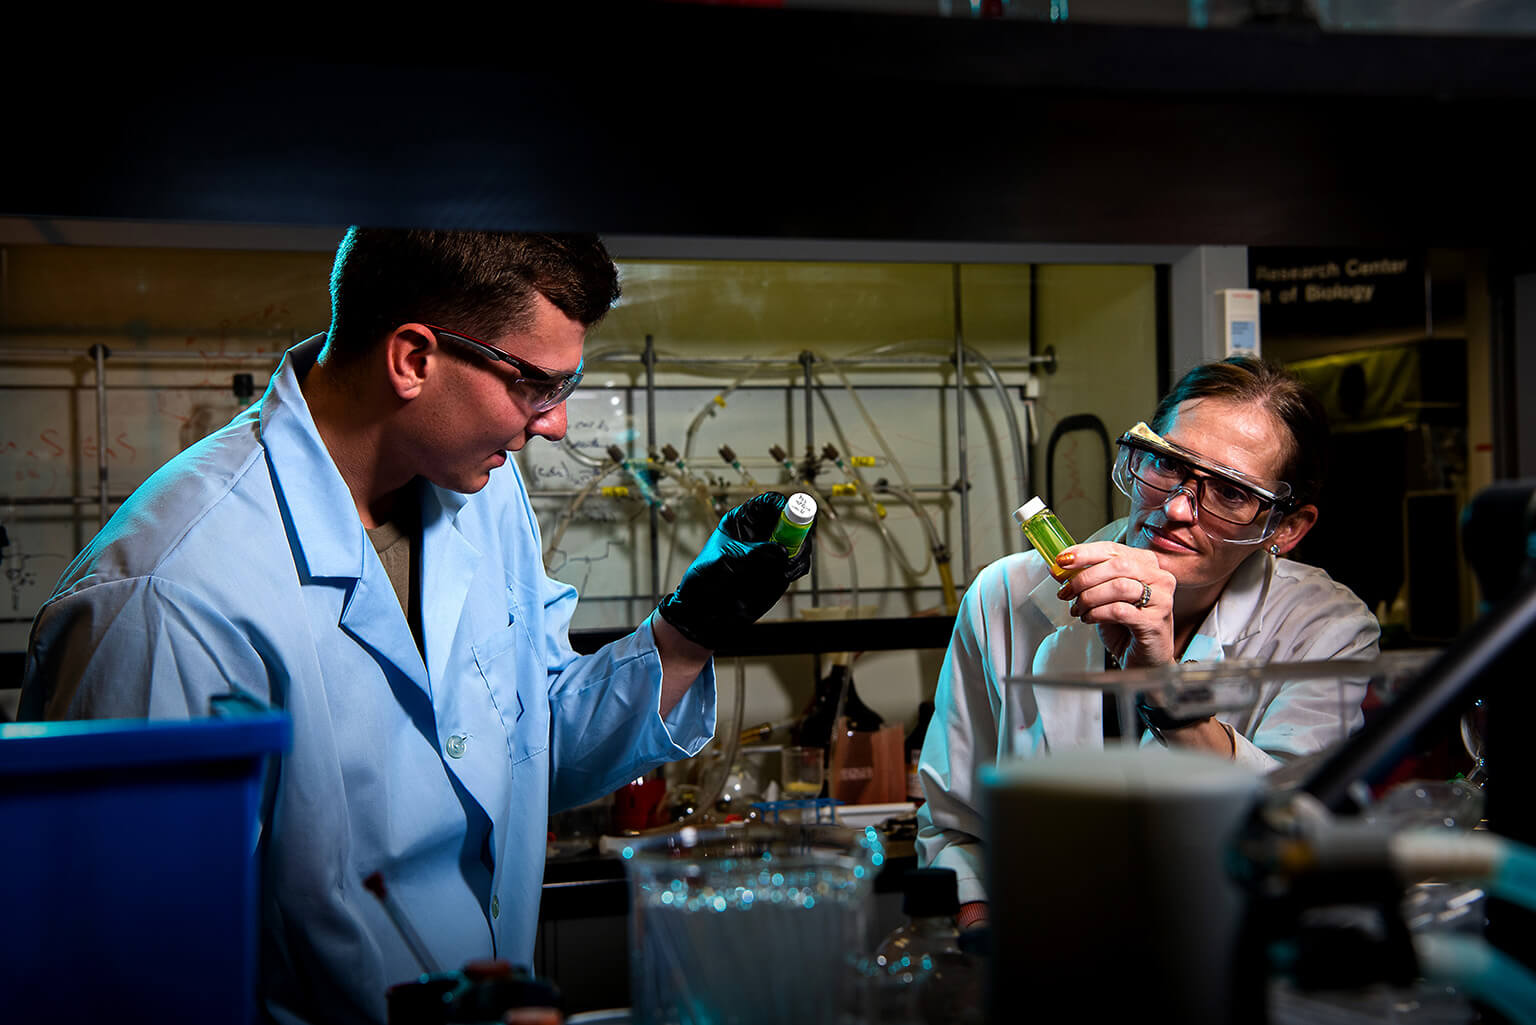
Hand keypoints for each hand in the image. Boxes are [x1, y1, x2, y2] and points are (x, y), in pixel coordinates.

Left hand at [656, 492, 812, 649]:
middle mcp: (761, 533)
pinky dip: (798, 568)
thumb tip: (781, 550)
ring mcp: (773, 551)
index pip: (769, 503)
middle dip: (800, 530)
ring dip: (800, 552)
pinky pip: (798, 564)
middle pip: (793, 520)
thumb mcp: (726, 558)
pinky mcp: (779, 569)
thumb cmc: (705, 576)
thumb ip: (752, 553)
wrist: (704, 607)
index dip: (783, 505)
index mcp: (743, 520)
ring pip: (799, 543)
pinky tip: (786, 574)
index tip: (792, 515)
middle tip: (797, 545)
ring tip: (787, 567)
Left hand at [1054, 541, 1176, 667]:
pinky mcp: (1155, 621)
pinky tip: (1089, 618)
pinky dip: (1097, 613)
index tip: (1062, 560)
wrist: (1144, 659)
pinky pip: (1119, 610)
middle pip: (1117, 565)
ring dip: (1090, 597)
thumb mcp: (1103, 596)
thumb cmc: (1126, 626)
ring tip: (1078, 608)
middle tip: (1066, 591)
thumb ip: (1086, 579)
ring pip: (1119, 586)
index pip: (1113, 549)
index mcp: (1147, 564)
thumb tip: (1057, 568)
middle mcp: (1159, 578)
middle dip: (1085, 577)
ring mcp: (1161, 599)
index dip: (1085, 553)